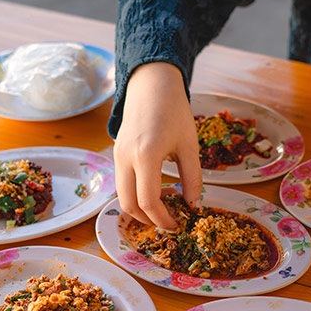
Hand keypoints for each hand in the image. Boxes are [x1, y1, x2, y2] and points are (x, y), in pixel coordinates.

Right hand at [113, 62, 201, 228]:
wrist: (151, 85)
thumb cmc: (174, 111)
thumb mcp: (190, 146)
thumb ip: (193, 178)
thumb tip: (194, 206)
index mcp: (146, 155)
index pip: (148, 201)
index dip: (163, 219)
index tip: (178, 225)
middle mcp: (125, 158)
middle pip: (128, 205)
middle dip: (149, 220)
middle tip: (170, 221)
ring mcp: (117, 156)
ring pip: (122, 196)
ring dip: (141, 208)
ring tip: (166, 203)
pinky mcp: (116, 154)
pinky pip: (122, 183)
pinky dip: (136, 194)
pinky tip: (157, 188)